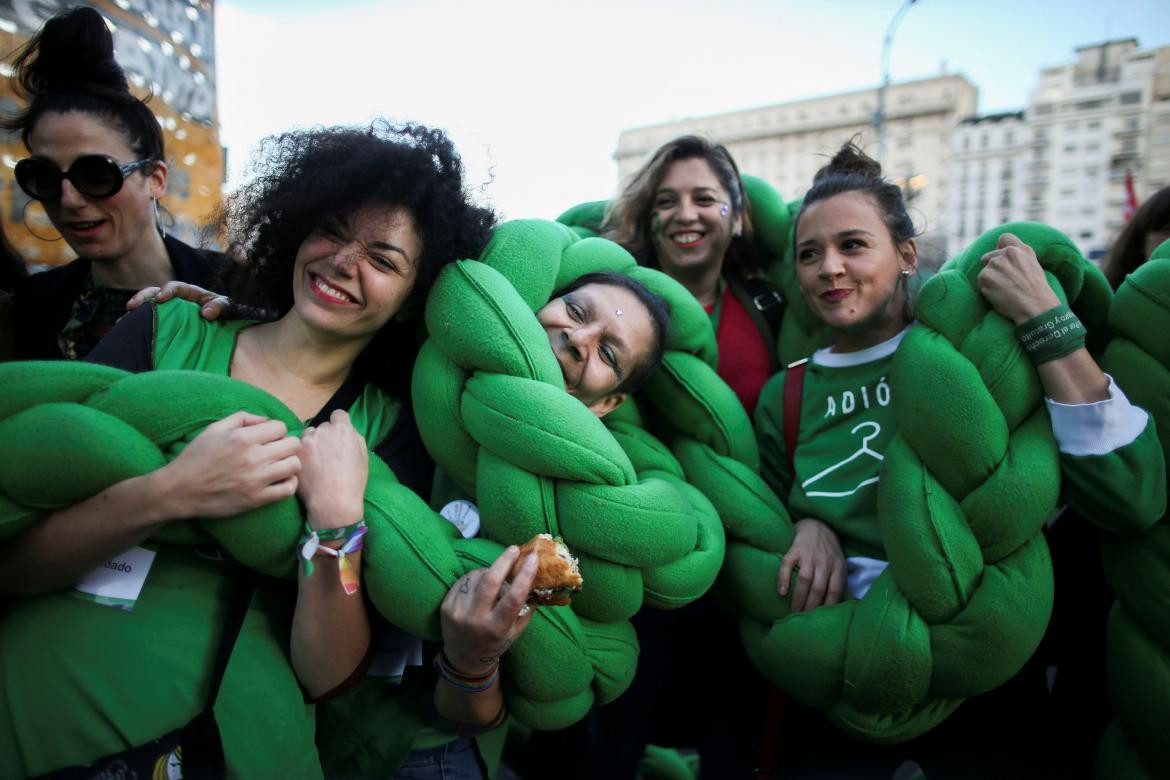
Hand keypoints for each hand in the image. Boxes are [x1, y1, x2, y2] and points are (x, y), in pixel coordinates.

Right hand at [127, 280, 230, 320]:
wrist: (223, 324)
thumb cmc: (223, 311)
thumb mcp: (226, 306)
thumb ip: (219, 306)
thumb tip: (205, 314)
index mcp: (189, 292)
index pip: (176, 287)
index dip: (167, 291)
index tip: (160, 299)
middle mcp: (175, 299)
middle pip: (155, 293)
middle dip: (142, 298)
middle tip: (131, 306)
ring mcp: (168, 310)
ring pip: (148, 307)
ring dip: (135, 313)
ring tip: (122, 322)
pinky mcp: (164, 322)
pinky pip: (149, 321)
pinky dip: (137, 325)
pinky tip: (126, 333)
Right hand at [156, 411, 300, 519]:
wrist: (178, 491)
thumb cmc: (195, 457)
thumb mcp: (214, 429)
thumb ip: (242, 418)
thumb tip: (265, 420)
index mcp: (242, 438)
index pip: (281, 427)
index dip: (276, 431)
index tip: (267, 438)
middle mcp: (253, 457)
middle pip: (293, 445)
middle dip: (286, 445)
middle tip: (275, 451)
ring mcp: (256, 480)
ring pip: (295, 465)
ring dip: (289, 463)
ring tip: (278, 465)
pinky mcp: (256, 499)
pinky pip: (288, 489)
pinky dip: (288, 483)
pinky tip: (278, 480)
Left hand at [298, 409, 368, 529]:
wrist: (333, 502)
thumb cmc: (353, 481)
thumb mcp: (363, 456)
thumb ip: (355, 437)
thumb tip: (347, 431)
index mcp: (343, 429)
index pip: (338, 414)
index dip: (340, 424)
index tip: (339, 436)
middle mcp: (324, 430)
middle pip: (323, 426)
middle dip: (326, 436)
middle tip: (328, 453)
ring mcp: (306, 441)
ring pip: (308, 435)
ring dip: (312, 443)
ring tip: (317, 462)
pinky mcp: (295, 453)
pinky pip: (298, 448)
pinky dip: (302, 455)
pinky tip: (308, 468)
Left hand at [440, 546, 538, 675]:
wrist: (464, 658)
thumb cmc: (495, 643)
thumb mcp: (515, 631)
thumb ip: (527, 608)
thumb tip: (538, 579)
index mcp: (496, 628)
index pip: (512, 598)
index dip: (524, 576)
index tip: (533, 558)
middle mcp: (475, 619)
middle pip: (490, 581)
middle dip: (504, 561)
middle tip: (514, 549)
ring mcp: (458, 611)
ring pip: (476, 577)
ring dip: (489, 570)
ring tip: (496, 574)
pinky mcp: (446, 605)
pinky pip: (464, 580)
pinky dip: (475, 577)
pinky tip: (480, 582)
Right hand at [779, 517, 844, 611]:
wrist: (816, 525)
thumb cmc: (828, 551)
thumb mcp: (839, 563)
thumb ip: (838, 580)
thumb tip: (836, 607)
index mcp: (837, 566)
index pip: (835, 590)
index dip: (828, 606)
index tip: (820, 618)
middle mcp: (824, 561)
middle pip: (819, 588)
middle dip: (811, 606)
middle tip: (804, 617)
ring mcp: (809, 555)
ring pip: (805, 579)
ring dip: (799, 597)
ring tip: (794, 610)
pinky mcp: (795, 549)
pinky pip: (787, 565)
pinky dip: (783, 579)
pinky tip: (781, 591)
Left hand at [977, 233, 1060, 324]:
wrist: (1035, 307)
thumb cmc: (1036, 291)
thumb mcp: (1033, 266)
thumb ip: (1019, 256)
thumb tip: (1003, 253)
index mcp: (1022, 249)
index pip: (1004, 238)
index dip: (1000, 248)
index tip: (1003, 259)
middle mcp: (1008, 253)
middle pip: (989, 257)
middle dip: (993, 268)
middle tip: (1005, 282)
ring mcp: (996, 263)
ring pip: (985, 270)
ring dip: (990, 279)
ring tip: (1005, 290)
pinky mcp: (986, 275)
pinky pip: (981, 281)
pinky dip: (986, 288)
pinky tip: (999, 294)